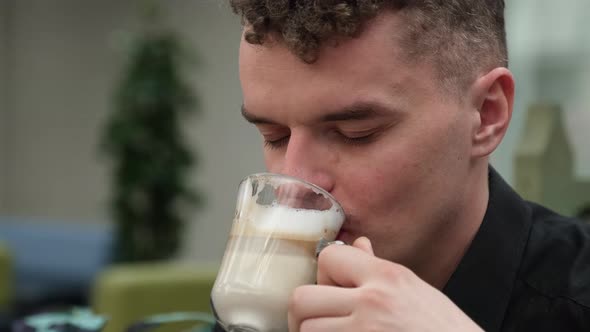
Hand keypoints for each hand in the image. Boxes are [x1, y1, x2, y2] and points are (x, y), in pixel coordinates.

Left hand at [288, 237, 482, 331]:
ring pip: (306, 330)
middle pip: (302, 298)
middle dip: (305, 312)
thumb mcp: (416, 291)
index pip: (328, 256)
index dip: (323, 274)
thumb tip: (355, 245)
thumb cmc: (445, 330)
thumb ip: (378, 269)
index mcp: (388, 277)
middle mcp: (373, 302)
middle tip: (321, 321)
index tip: (332, 290)